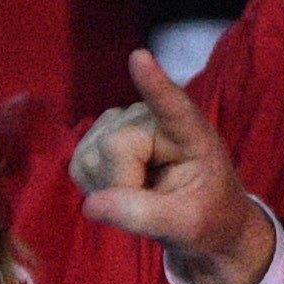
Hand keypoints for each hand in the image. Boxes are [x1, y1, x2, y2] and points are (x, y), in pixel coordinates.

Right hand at [74, 49, 276, 283]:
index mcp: (192, 134)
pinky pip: (79, 166)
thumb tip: (91, 205)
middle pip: (113, 148)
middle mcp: (153, 117)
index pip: (172, 106)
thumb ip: (143, 216)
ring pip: (91, 158)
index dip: (153, 84)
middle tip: (154, 201)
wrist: (198, 216)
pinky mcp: (99, 135)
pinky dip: (95, 188)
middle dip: (123, 187)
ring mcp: (122, 122)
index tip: (140, 57)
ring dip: (109, 189)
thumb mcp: (187, 226)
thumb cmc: (204, 215)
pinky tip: (122, 188)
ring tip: (143, 193)